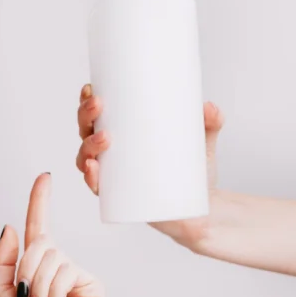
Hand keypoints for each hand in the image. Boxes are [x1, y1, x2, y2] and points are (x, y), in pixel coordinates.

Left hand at [0, 173, 104, 296]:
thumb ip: (0, 259)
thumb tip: (12, 227)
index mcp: (35, 263)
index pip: (38, 225)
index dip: (40, 200)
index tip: (44, 176)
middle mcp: (58, 263)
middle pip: (38, 244)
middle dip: (25, 273)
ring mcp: (75, 272)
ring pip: (50, 258)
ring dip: (37, 288)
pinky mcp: (91, 284)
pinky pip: (64, 273)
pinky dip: (52, 295)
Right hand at [74, 83, 224, 246]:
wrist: (200, 208)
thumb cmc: (193, 171)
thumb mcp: (202, 142)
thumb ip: (210, 122)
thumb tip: (209, 107)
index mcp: (121, 134)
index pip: (96, 115)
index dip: (86, 101)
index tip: (91, 88)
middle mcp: (109, 154)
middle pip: (85, 131)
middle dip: (85, 116)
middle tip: (99, 105)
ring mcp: (111, 176)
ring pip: (86, 157)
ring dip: (88, 146)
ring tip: (105, 138)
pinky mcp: (117, 198)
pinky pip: (96, 187)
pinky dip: (90, 177)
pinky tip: (93, 168)